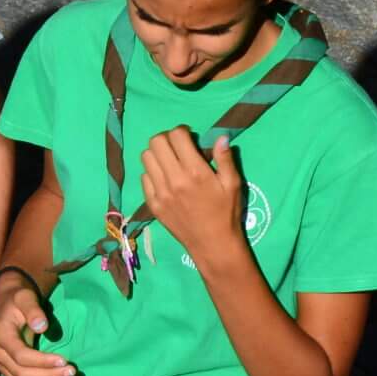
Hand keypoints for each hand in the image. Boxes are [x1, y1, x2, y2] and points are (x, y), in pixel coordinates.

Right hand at [0, 269, 74, 375]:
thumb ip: (33, 310)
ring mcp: (3, 367)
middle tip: (72, 373)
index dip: (44, 362)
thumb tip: (42, 327)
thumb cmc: (19, 299)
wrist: (8, 304)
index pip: (22, 356)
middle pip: (24, 375)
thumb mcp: (25, 297)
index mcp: (2, 337)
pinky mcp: (8, 374)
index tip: (65, 361)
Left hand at [138, 128, 246, 265]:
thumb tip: (220, 136)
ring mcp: (160, 193)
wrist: (212, 244)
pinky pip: (143, 178)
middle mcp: (174, 179)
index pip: (176, 135)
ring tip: (169, 161)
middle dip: (167, 139)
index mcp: (195, 171)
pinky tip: (165, 179)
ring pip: (146, 157)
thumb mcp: (233, 184)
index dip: (182, 131)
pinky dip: (152, 173)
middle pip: (156, 142)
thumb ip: (225, 158)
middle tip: (177, 147)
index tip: (189, 137)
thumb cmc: (226, 213)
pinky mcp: (153, 204)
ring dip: (157, 154)